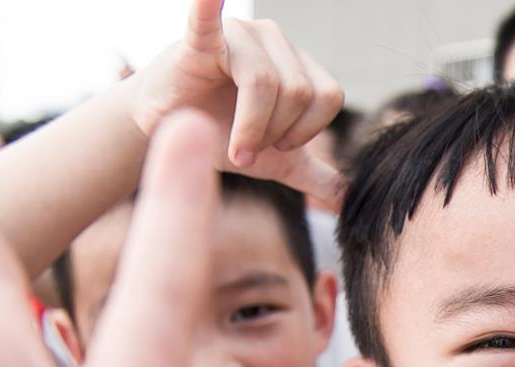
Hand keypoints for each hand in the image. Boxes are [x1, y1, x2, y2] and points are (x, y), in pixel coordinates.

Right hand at [127, 0, 344, 207]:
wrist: (166, 134)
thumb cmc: (221, 136)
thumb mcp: (277, 163)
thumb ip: (314, 176)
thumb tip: (348, 199)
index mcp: (297, 63)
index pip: (328, 96)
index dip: (306, 131)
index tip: (276, 148)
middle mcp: (273, 41)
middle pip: (299, 92)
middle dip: (274, 134)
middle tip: (246, 149)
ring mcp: (238, 36)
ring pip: (267, 83)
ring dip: (250, 127)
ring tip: (232, 146)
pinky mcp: (200, 42)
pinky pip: (208, 23)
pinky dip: (208, 7)